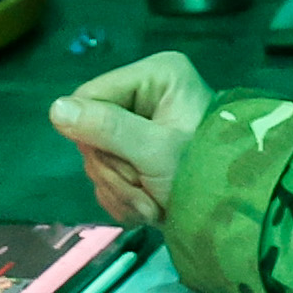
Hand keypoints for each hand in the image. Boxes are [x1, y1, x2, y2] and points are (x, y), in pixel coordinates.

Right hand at [48, 51, 212, 230]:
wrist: (236, 216)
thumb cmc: (205, 172)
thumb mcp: (156, 151)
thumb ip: (108, 128)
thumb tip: (55, 109)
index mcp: (155, 76)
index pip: (90, 96)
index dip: (93, 134)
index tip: (122, 162)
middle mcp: (146, 94)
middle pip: (91, 132)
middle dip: (115, 171)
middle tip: (146, 193)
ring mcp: (142, 126)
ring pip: (98, 159)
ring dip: (120, 190)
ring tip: (152, 205)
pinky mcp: (140, 155)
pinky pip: (109, 176)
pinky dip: (123, 198)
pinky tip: (147, 209)